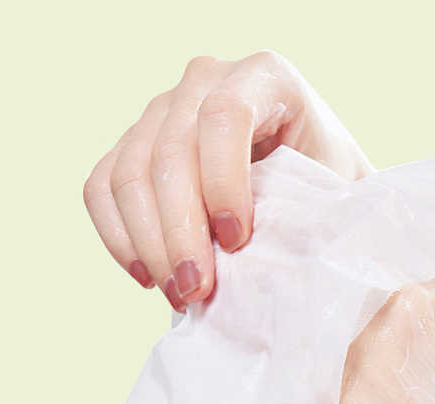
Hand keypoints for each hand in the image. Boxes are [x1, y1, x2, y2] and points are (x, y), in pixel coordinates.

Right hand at [83, 51, 371, 311]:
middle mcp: (206, 80)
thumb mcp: (332, 193)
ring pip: (128, 174)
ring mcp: (163, 110)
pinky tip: (149, 277)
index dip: (223, 182)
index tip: (237, 242)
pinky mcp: (134, 144)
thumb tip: (255, 262)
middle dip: (181, 231)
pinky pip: (102, 188)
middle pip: (170, 151)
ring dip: (150, 245)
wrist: (309, 183)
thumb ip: (302, 212)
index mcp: (265, 77)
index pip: (224, 117)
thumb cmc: (327, 191)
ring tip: (182, 295)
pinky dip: (120, 237)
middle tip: (199, 290)